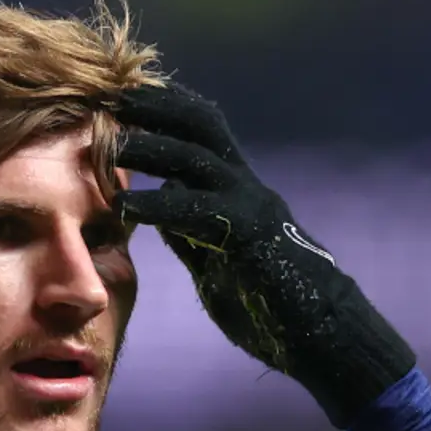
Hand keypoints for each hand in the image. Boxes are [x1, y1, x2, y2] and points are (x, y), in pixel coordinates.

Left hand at [112, 83, 415, 428]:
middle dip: (155, 105)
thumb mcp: (216, 262)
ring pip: (197, 157)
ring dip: (149, 146)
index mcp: (238, 190)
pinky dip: (159, 204)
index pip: (199, 130)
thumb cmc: (272, 305)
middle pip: (200, 123)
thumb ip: (189, 234)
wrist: (323, 335)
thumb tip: (159, 208)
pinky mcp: (251, 235)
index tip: (119, 95)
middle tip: (108, 96)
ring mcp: (251, 206)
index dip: (162, 108)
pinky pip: (199, 211)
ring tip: (107, 143)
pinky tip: (125, 205)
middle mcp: (246, 186)